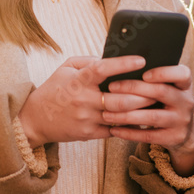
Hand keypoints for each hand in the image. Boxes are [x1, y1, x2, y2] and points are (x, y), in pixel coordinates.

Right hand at [18, 56, 154, 146]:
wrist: (35, 119)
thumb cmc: (54, 89)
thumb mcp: (66, 68)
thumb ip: (88, 61)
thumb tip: (112, 59)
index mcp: (78, 80)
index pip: (102, 69)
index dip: (123, 64)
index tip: (141, 60)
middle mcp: (83, 100)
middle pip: (119, 99)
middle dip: (142, 95)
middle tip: (158, 88)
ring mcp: (86, 119)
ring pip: (120, 116)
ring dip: (140, 110)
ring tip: (155, 103)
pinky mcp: (88, 134)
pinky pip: (114, 130)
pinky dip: (129, 125)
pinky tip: (142, 119)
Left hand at [100, 63, 193, 175]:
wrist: (183, 128)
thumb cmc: (166, 99)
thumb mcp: (168, 85)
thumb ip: (153, 77)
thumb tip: (121, 63)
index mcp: (185, 84)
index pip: (182, 74)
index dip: (163, 73)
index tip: (143, 73)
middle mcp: (186, 101)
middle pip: (161, 92)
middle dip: (134, 88)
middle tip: (111, 87)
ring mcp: (181, 120)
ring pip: (152, 117)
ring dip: (126, 115)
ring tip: (106, 113)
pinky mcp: (173, 137)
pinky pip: (149, 136)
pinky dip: (130, 133)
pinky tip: (114, 130)